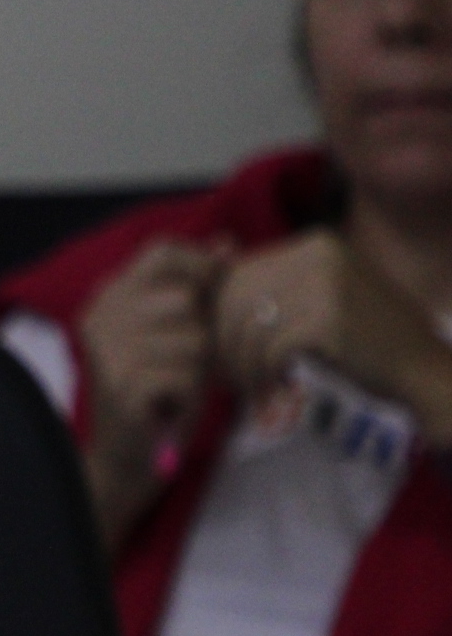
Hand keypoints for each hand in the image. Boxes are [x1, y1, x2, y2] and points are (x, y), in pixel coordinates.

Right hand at [74, 237, 225, 539]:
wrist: (125, 458)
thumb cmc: (158, 393)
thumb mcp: (176, 333)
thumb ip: (195, 288)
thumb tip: (226, 242)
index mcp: (107, 297)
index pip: (163, 252)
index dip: (202, 266)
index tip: (218, 290)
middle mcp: (98, 317)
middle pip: (186, 299)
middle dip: (201, 332)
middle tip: (185, 363)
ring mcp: (106, 350)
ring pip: (193, 339)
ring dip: (198, 370)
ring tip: (175, 388)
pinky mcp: (121, 385)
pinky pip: (186, 374)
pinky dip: (190, 396)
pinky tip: (169, 407)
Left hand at [215, 229, 451, 430]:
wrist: (426, 371)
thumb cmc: (367, 341)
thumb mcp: (321, 298)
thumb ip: (275, 286)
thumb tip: (210, 270)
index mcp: (316, 244)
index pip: (239, 274)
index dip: (222, 318)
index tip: (228, 352)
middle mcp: (320, 254)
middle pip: (235, 298)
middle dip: (226, 343)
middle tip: (233, 376)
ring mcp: (327, 284)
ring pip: (248, 326)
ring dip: (243, 367)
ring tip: (255, 389)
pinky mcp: (330, 320)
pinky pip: (270, 349)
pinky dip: (265, 377)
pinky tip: (276, 392)